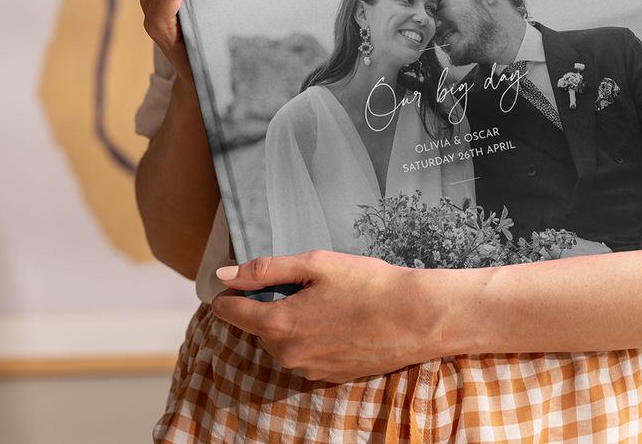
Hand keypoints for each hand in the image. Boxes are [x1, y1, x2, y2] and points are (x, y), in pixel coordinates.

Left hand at [210, 251, 439, 382]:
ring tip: (330, 301)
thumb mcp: (316, 264)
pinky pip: (308, 353)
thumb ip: (266, 269)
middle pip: (260, 326)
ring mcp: (310, 369)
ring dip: (295, 322)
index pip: (232, 312)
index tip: (240, 280)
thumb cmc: (368, 285)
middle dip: (272, 305)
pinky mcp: (330, 376)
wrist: (416, 317)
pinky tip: (341, 320)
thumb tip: (225, 275)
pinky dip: (316, 336)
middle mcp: (288, 354)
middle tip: (305, 283)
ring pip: (285, 341)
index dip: (231, 293)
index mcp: (279, 324)